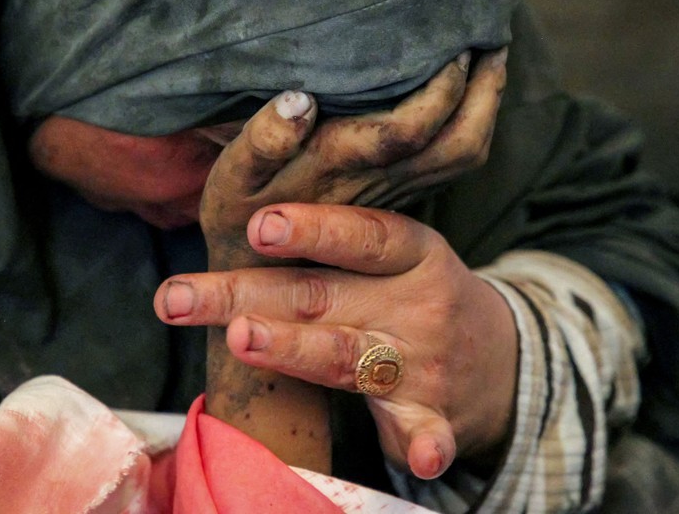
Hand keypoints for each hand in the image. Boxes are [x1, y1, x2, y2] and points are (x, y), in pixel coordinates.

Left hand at [156, 203, 517, 478]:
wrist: (500, 358)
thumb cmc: (417, 294)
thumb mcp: (397, 257)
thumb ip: (335, 246)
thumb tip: (241, 218)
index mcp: (412, 252)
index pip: (361, 235)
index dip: (312, 229)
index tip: (258, 226)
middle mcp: (417, 303)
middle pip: (320, 296)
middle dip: (243, 296)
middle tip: (178, 298)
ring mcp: (423, 363)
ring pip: (347, 358)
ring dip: (297, 350)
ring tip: (244, 340)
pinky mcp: (433, 416)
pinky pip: (428, 433)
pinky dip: (427, 446)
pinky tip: (422, 460)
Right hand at [199, 47, 507, 267]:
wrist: (261, 287)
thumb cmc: (239, 218)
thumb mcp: (231, 182)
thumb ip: (261, 141)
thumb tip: (300, 100)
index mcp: (336, 169)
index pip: (406, 130)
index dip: (438, 87)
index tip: (450, 39)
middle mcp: (377, 185)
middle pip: (455, 145)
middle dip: (483, 91)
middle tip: (492, 36)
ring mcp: (394, 196)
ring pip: (461, 158)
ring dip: (486, 108)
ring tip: (493, 59)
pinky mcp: (399, 201)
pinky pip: (451, 165)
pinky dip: (471, 126)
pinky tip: (470, 96)